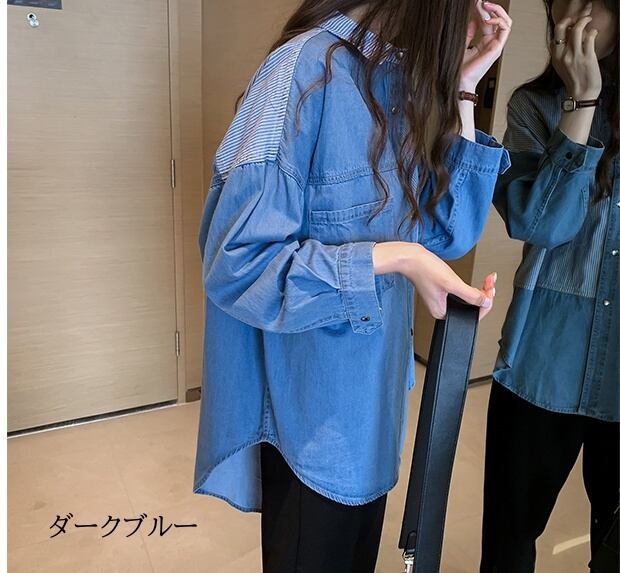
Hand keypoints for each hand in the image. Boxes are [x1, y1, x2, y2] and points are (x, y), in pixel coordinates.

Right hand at [374, 242, 495, 320]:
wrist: (410, 257)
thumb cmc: (423, 269)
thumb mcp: (451, 282)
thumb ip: (470, 295)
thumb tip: (486, 302)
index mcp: (442, 312)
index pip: (472, 314)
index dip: (485, 303)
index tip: (490, 290)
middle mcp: (443, 308)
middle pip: (472, 307)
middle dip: (485, 295)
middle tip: (490, 282)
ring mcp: (444, 299)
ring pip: (469, 299)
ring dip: (480, 290)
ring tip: (488, 280)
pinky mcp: (444, 291)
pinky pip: (463, 293)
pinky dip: (472, 287)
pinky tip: (478, 282)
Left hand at [461, 1, 511, 91]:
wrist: (460, 82)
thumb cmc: (459, 69)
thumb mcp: (463, 45)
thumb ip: (469, 33)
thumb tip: (473, 19)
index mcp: (484, 43)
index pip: (487, 21)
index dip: (482, 11)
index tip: (475, 3)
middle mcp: (491, 43)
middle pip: (497, 19)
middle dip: (490, 8)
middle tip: (480, 1)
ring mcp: (495, 45)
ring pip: (505, 21)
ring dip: (496, 11)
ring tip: (485, 5)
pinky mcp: (497, 48)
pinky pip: (505, 29)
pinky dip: (498, 20)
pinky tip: (487, 19)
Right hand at [551, 2, 601, 99]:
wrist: (581, 94)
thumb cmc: (575, 80)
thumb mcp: (562, 67)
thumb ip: (563, 52)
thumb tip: (570, 36)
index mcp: (555, 57)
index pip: (555, 34)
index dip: (564, 24)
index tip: (571, 20)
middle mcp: (563, 55)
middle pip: (562, 28)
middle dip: (571, 18)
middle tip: (579, 16)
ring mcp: (575, 56)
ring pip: (576, 29)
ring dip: (584, 20)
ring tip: (589, 19)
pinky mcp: (587, 57)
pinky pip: (589, 37)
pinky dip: (593, 31)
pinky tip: (595, 32)